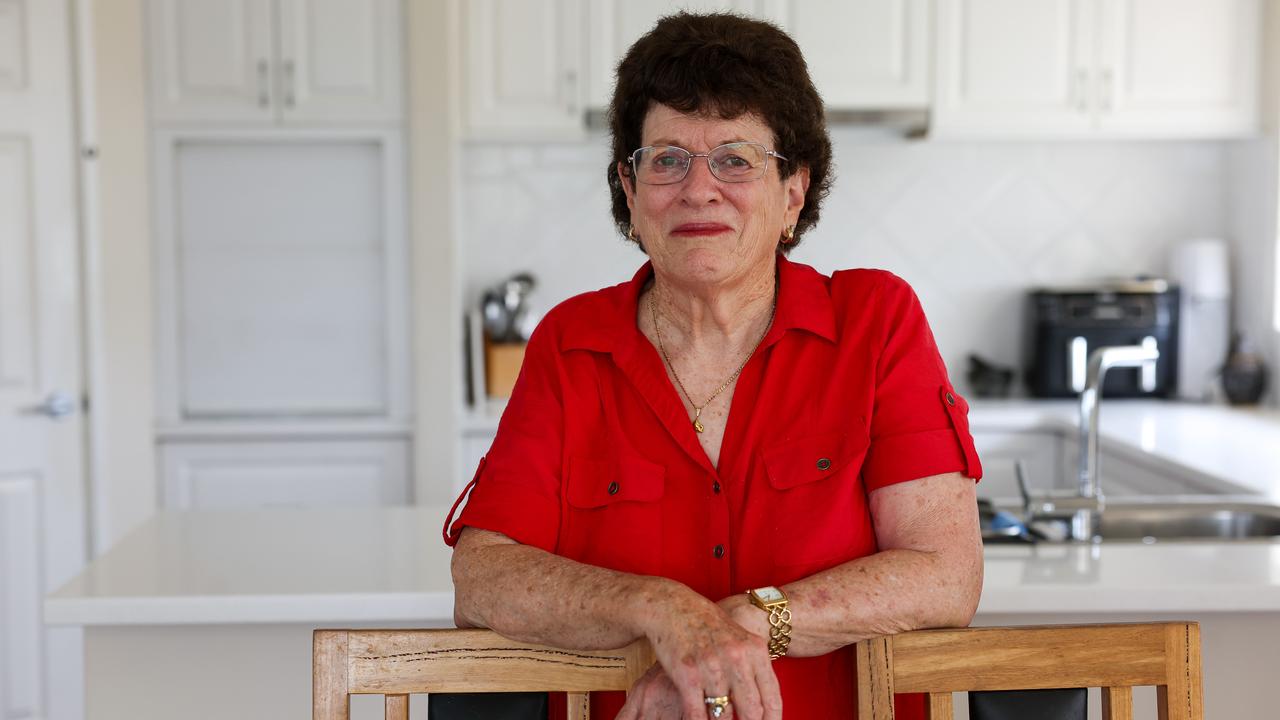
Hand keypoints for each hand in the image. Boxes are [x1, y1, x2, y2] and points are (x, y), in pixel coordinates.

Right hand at [620, 584, 781, 719]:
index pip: (772, 699)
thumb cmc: (708, 624)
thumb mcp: (739, 639)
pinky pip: (697, 714)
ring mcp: (712, 667)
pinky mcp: (688, 674)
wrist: (674, 607)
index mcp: (755, 650)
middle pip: (752, 712)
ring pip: (724, 717)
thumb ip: (753, 668)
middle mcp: (737, 658)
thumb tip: (765, 705)